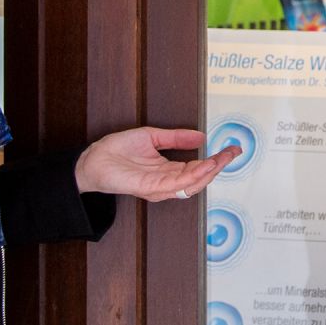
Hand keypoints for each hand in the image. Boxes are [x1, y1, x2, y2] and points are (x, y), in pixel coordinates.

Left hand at [73, 127, 242, 201]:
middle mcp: (167, 182)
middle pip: (200, 179)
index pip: (199, 168)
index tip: (232, 149)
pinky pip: (174, 185)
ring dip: (208, 172)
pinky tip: (202, 166)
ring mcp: (159, 187)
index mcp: (168, 171)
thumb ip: (177, 138)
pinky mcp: (149, 187)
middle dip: (219, 166)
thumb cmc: (117, 151)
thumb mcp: (153, 137)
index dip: (217, 159)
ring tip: (221, 159)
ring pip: (191, 184)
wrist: (93, 159)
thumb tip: (200, 137)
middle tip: (233, 153)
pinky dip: (191, 177)